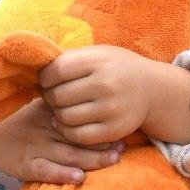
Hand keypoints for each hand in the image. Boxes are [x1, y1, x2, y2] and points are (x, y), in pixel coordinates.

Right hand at [0, 99, 123, 184]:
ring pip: (67, 155)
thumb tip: (96, 93)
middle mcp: (46, 130)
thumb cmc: (24, 122)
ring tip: (111, 160)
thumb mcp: (42, 106)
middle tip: (122, 146)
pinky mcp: (25, 166)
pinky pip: (45, 171)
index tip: (120, 127)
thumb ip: (64, 102)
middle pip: (78, 137)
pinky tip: (78, 177)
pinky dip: (61, 174)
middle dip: (101, 143)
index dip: (100, 124)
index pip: (79, 117)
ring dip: (90, 159)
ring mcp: (35, 149)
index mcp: (51, 113)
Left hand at [38, 45, 155, 146]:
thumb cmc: (117, 68)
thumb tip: (37, 65)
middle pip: (58, 95)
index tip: (46, 80)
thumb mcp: (99, 54)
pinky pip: (77, 135)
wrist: (152, 90)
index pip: (56, 71)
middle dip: (49, 96)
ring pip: (65, 117)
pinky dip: (65, 130)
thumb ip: (72, 58)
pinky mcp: (113, 130)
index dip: (44, 77)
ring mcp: (110, 109)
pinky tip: (64, 122)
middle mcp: (105, 85)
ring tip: (60, 107)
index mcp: (99, 62)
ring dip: (56, 114)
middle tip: (53, 95)